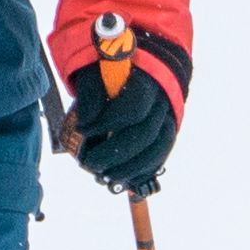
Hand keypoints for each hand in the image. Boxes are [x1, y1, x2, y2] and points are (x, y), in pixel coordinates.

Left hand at [63, 26, 188, 193]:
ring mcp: (168, 118)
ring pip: (158, 147)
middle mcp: (161, 101)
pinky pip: (162, 155)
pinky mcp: (168, 131)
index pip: (132, 108)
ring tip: (106, 176)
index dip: (106, 124)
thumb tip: (84, 124)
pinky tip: (126, 180)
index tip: (82, 131)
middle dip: (115, 153)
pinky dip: (144, 170)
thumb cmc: (111, 72)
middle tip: (90, 163)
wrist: (140, 68)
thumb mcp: (96, 71)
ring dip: (131, 167)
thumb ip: (90, 93)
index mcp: (145, 82)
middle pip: (145, 133)